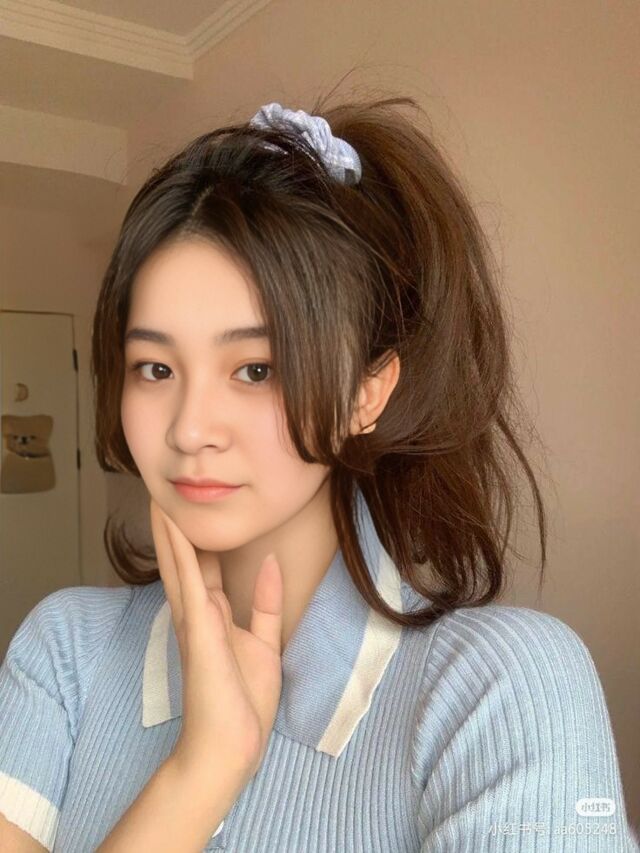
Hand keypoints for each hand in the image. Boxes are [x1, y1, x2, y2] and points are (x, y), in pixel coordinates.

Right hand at [149, 497, 283, 783]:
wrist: (231, 745)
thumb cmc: (244, 701)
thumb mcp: (265, 642)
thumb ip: (267, 603)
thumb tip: (271, 562)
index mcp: (213, 617)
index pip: (201, 569)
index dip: (196, 540)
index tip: (192, 513)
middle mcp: (197, 613)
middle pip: (181, 561)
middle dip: (174, 528)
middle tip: (164, 492)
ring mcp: (194, 618)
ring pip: (178, 563)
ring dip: (170, 529)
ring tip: (160, 496)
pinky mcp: (199, 626)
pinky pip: (188, 580)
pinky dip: (180, 550)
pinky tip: (174, 526)